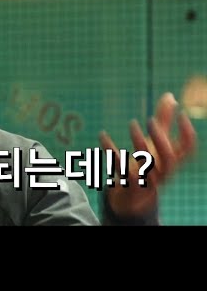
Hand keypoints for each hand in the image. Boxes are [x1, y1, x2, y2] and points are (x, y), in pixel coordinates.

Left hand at [99, 92, 196, 218]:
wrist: (131, 193)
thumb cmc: (146, 161)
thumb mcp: (156, 142)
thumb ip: (163, 120)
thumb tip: (171, 96)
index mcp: (172, 161)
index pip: (188, 150)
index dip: (188, 133)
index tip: (182, 114)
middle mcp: (161, 172)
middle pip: (168, 159)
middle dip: (161, 139)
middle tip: (151, 120)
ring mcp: (144, 179)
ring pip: (145, 166)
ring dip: (139, 143)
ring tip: (133, 124)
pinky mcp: (125, 182)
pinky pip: (119, 168)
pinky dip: (110, 150)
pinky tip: (102, 134)